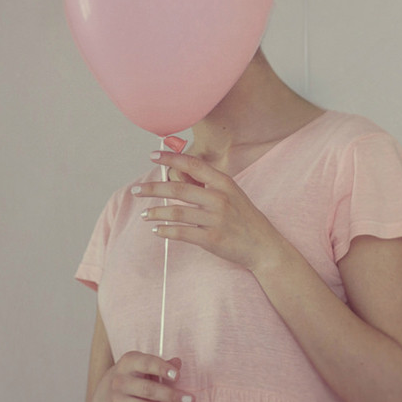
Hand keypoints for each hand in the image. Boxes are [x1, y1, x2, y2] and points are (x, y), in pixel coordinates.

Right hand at [89, 352, 192, 401]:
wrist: (104, 395)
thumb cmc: (133, 375)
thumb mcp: (143, 365)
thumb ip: (161, 364)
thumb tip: (178, 363)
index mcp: (128, 363)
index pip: (145, 364)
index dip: (161, 369)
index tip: (178, 376)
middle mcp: (120, 382)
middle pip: (147, 390)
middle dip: (171, 396)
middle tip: (190, 400)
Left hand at [133, 151, 289, 272]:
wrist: (264, 246)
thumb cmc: (245, 219)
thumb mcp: (232, 195)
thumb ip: (207, 186)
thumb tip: (177, 176)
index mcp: (224, 183)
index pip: (193, 165)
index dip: (171, 158)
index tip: (153, 155)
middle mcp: (220, 198)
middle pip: (178, 189)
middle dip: (153, 189)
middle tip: (137, 190)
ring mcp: (216, 219)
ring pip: (177, 212)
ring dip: (156, 213)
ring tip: (145, 215)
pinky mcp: (212, 239)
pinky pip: (182, 233)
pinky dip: (166, 231)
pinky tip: (158, 231)